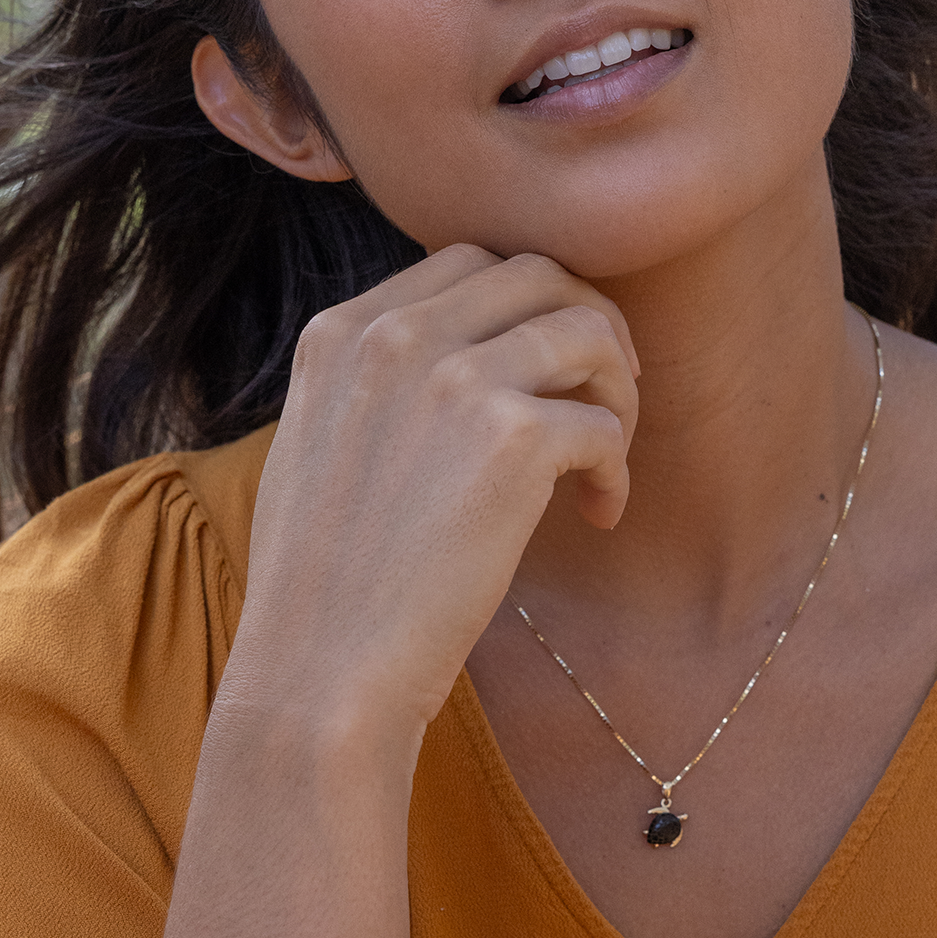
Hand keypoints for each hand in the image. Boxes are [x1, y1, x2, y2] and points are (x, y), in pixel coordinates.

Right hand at [222, 246, 640, 752]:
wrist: (319, 675)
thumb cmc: (326, 583)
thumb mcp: (321, 442)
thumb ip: (382, 379)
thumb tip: (473, 349)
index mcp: (341, 331)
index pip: (467, 262)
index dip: (525, 305)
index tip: (547, 363)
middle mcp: (394, 335)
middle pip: (537, 274)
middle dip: (586, 323)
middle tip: (604, 393)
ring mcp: (454, 377)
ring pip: (587, 329)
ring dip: (616, 389)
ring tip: (605, 459)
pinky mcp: (512, 436)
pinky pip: (604, 421)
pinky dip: (617, 467)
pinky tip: (598, 514)